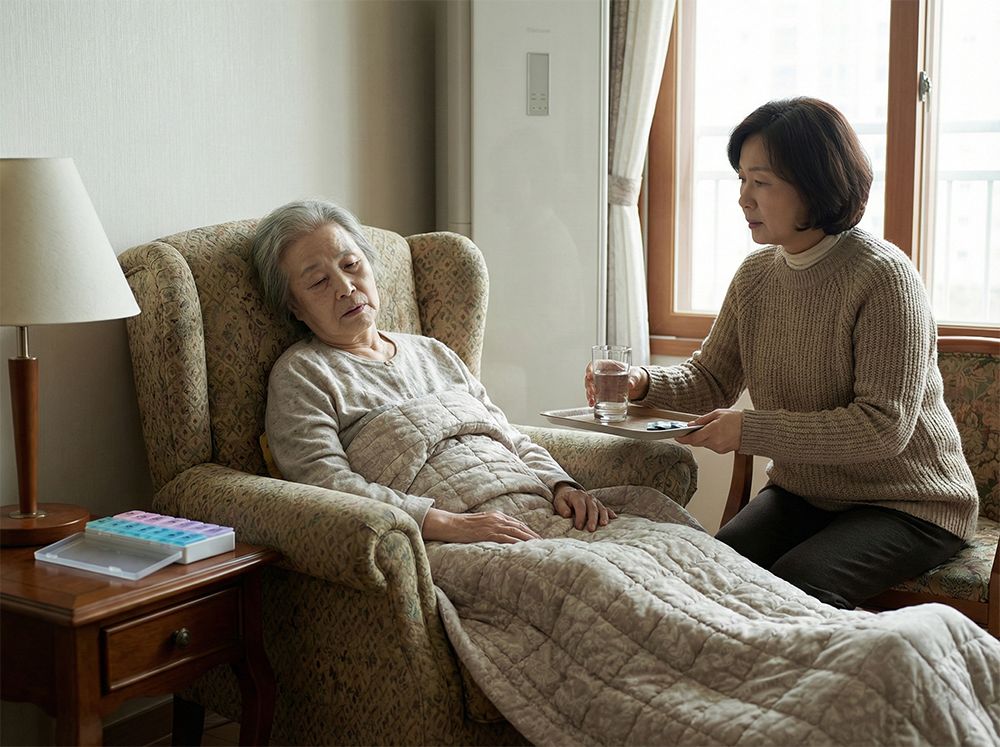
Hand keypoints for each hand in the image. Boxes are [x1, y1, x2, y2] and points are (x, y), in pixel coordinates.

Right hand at [421, 507, 540, 543]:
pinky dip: (516, 542)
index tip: (536, 536)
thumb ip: (492, 526)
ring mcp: (493, 525)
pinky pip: (506, 538)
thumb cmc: (464, 526)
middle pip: (519, 526)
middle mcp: (497, 518)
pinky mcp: (489, 533)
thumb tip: (502, 535)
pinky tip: (523, 547)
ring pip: (516, 532)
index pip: (516, 523)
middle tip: (542, 541)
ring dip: (528, 538)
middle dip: (532, 534)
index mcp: (496, 515)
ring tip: (537, 545)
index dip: (527, 530)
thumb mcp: (481, 522)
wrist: (451, 524)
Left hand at [553, 483, 616, 531]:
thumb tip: (567, 515)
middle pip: (592, 508)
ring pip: (601, 508)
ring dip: (603, 516)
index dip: (580, 517)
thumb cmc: (564, 500)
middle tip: (591, 529)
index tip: (579, 527)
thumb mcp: (559, 502)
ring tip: (603, 525)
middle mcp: (588, 497)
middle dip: (592, 519)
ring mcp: (595, 500)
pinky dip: (610, 513)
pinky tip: (614, 518)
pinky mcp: (599, 504)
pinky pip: (606, 508)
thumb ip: (562, 508)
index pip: (580, 506)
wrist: (570, 493)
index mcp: (577, 495)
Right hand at [585, 364, 648, 405]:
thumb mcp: (637, 375)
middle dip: (589, 385)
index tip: (590, 375)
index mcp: (609, 366)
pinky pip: (595, 396)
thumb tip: (630, 384)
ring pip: (590, 388)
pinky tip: (592, 405)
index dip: (590, 368)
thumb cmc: (636, 375)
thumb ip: (634, 378)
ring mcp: (602, 385)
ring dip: (589, 394)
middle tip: (592, 391)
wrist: (639, 386)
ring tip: (592, 401)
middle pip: (590, 378)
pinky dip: (592, 400)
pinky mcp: (603, 394)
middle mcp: (602, 375)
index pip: (595, 364)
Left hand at [674, 408, 742, 453]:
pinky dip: (709, 441)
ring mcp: (719, 447)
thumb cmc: (737, 419)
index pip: (693, 438)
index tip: (677, 437)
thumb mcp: (717, 413)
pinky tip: (715, 434)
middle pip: (696, 442)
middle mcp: (715, 441)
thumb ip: (702, 420)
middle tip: (689, 431)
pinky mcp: (722, 451)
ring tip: (708, 429)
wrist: (751, 429)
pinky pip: (710, 446)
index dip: (683, 438)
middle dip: (691, 437)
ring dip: (701, 438)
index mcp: (713, 430)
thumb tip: (691, 424)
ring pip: (703, 444)